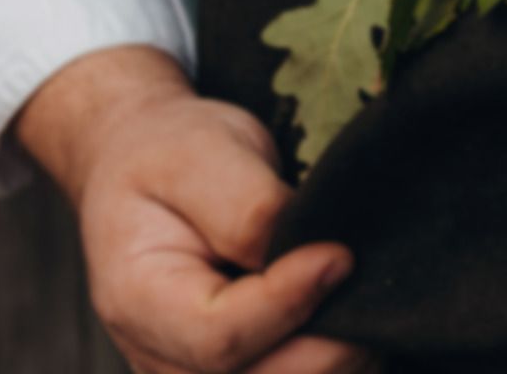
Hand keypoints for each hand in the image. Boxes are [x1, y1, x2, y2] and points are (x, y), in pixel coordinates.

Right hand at [15, 46, 373, 373]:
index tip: (340, 256)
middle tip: (370, 285)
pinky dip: (334, 361)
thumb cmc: (170, 154)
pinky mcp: (233, 370)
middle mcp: (159, 356)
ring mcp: (193, 373)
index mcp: (136, 300)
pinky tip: (353, 316)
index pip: (218, 336)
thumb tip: (311, 259)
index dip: (288, 303)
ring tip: (365, 299)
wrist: (145, 168)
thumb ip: (248, 210)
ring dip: (338, 358)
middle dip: (328, 346)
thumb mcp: (199, 155)